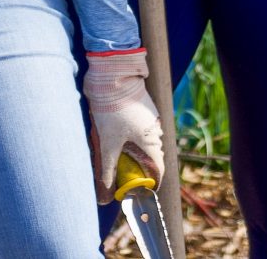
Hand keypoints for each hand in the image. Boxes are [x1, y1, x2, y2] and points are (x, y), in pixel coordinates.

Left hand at [83, 49, 163, 200]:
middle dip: (141, 168)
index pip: (159, 168)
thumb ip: (108, 167)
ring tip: (119, 156)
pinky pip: (142, 128)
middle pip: (152, 155)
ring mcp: (150, 117)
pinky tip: (118, 136)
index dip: (152, 182)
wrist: (112, 76)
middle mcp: (155, 130)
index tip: (142, 190)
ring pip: (146, 140)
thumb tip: (107, 189)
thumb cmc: (111, 110)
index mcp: (150, 141)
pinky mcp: (144, 107)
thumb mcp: (107, 142)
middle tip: (126, 176)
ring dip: (137, 151)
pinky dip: (133, 136)